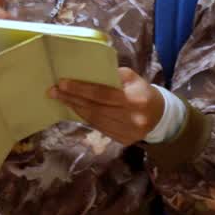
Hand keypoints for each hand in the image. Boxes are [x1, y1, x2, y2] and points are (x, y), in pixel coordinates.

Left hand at [48, 67, 164, 144]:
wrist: (161, 117)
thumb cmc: (143, 92)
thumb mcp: (134, 79)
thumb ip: (114, 75)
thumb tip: (88, 74)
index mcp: (134, 99)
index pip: (102, 94)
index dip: (81, 89)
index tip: (62, 83)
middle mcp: (131, 118)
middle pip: (95, 108)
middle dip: (72, 99)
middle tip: (54, 91)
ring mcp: (127, 132)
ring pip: (94, 120)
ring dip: (75, 108)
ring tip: (61, 99)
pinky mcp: (123, 141)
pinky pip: (99, 127)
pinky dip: (85, 117)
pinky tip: (75, 109)